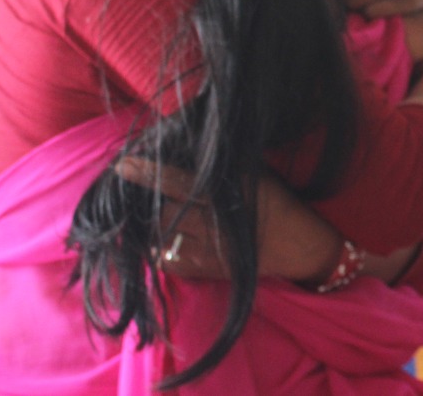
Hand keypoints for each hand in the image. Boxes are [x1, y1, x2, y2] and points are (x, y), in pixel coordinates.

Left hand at [116, 159, 338, 283]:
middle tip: (144, 194)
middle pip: (162, 214)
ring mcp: (207, 254)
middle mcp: (213, 227)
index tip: (123, 164)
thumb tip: (183, 150)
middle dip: (150, 204)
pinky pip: (168, 262)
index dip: (149, 174)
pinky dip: (160, 249)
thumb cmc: (278, 201)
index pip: (177, 183)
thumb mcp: (254, 175)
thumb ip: (220, 168)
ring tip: (154, 215)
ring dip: (152, 227)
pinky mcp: (206, 272)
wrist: (298, 245)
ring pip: (160, 240)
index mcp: (226, 197)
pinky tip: (167, 238)